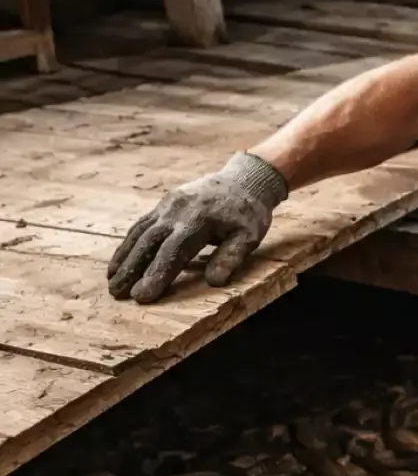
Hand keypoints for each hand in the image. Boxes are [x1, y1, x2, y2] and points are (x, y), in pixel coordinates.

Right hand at [107, 151, 288, 302]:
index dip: (157, 274)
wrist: (241, 179)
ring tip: (111, 283)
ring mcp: (166, 206)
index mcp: (199, 220)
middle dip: (132, 270)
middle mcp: (177, 211)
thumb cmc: (247, 214)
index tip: (142, 296)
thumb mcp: (249, 236)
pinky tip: (118, 262)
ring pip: (140, 234)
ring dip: (124, 259)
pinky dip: (127, 245)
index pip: (174, 251)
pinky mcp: (162, 206)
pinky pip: (140, 226)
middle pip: (149, 243)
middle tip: (117, 294)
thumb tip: (214, 282)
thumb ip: (231, 257)